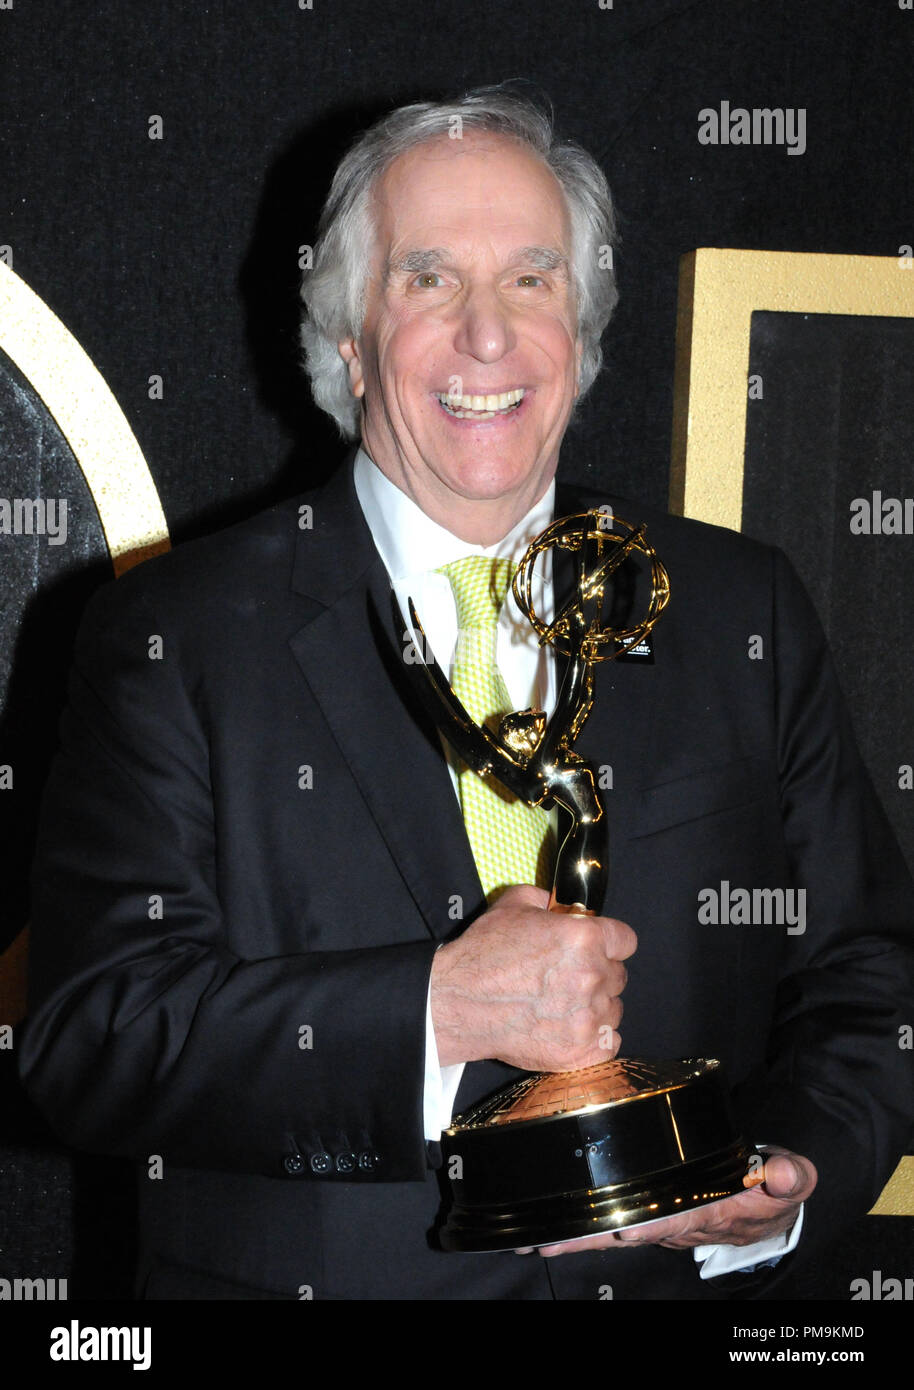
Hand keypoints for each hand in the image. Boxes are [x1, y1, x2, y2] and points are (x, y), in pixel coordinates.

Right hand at [430, 884, 636, 1070]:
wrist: (459, 1003)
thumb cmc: (483, 954)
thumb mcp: (513, 904)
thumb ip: (548, 899)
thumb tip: (565, 905)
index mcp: (583, 937)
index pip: (626, 940)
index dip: (610, 943)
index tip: (598, 949)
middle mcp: (592, 975)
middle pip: (619, 976)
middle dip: (598, 974)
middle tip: (567, 978)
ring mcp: (589, 1017)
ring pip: (614, 1009)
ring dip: (595, 1007)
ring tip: (562, 1005)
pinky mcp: (582, 1051)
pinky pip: (610, 1042)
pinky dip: (594, 1038)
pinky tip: (569, 1029)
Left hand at [525, 1148, 816, 1256]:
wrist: (769, 1203)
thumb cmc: (774, 1190)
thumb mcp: (793, 1181)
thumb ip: (791, 1176)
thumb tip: (787, 1174)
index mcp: (710, 1213)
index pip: (675, 1220)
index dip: (650, 1225)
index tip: (623, 1231)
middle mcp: (678, 1222)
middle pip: (628, 1232)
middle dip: (591, 1238)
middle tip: (548, 1243)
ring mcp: (661, 1221)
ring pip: (612, 1231)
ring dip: (576, 1237)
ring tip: (535, 1241)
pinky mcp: (648, 1213)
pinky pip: (611, 1221)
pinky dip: (581, 1228)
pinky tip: (548, 1232)